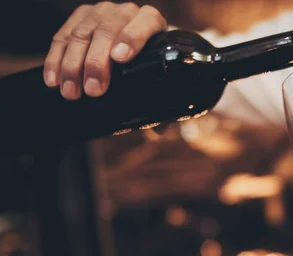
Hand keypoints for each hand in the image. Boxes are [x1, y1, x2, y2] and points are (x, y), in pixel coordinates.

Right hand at [44, 2, 166, 99]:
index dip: (132, 38)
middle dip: (97, 62)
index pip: (145, 22)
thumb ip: (161, 101)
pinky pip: (62, 37)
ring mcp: (100, 12)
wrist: (132, 43)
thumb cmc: (149, 64)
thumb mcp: (158, 77)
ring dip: (73, 65)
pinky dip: (55, 60)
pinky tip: (54, 80)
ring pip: (81, 34)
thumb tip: (160, 130)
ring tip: (71, 92)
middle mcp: (125, 12)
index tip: (120, 59)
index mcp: (151, 22)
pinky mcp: (79, 17)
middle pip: (107, 30)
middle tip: (93, 91)